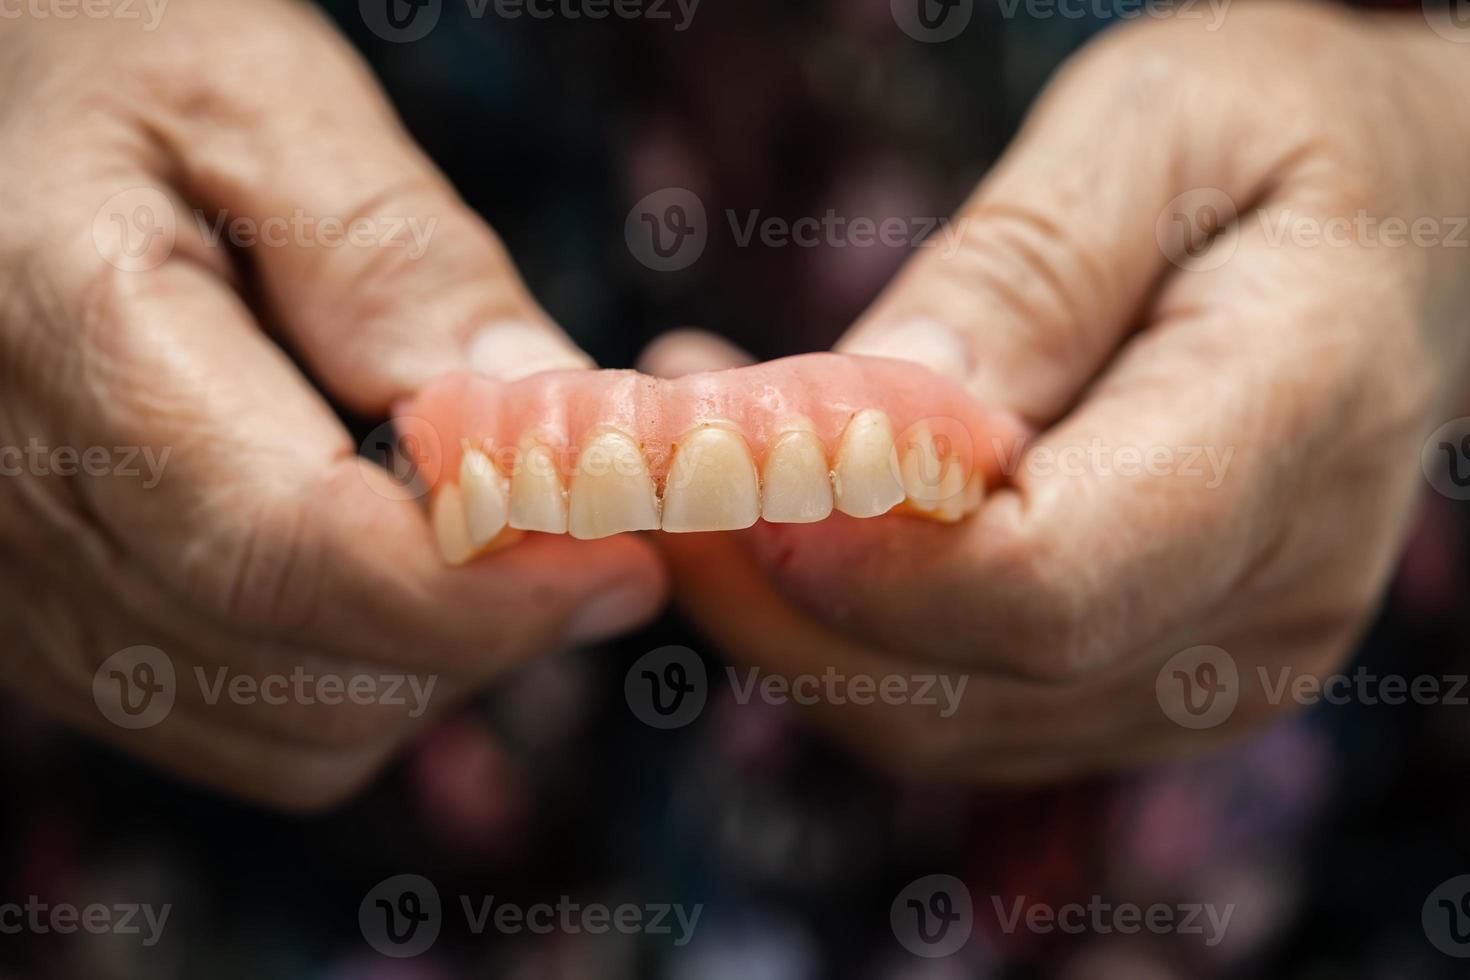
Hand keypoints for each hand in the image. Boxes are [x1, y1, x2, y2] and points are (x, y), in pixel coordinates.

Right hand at [0, 0, 664, 808]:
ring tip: (478, 534)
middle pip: (304, 669)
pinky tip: (388, 564)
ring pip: (281, 732)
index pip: (296, 553)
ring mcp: (22, 583)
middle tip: (580, 533)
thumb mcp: (266, 104)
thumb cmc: (115, 49)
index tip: (625, 558)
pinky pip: (233, 722)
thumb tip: (554, 445)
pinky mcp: (50, 616)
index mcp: (62, 341)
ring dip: (427, 661)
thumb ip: (403, 274)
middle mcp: (12, 505)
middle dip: (482, 627)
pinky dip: (352, 675)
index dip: (488, 590)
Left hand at [643, 2, 1469, 779]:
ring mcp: (1218, 664)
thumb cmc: (1276, 141)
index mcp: (1296, 422)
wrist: (1402, 232)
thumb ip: (1016, 282)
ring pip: (938, 721)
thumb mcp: (1150, 131)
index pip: (1048, 580)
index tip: (710, 462)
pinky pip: (958, 710)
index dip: (857, 554)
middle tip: (654, 461)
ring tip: (702, 475)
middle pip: (965, 678)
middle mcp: (1272, 593)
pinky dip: (843, 634)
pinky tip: (791, 522)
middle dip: (773, 588)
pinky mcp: (1156, 680)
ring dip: (784, 617)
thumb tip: (861, 424)